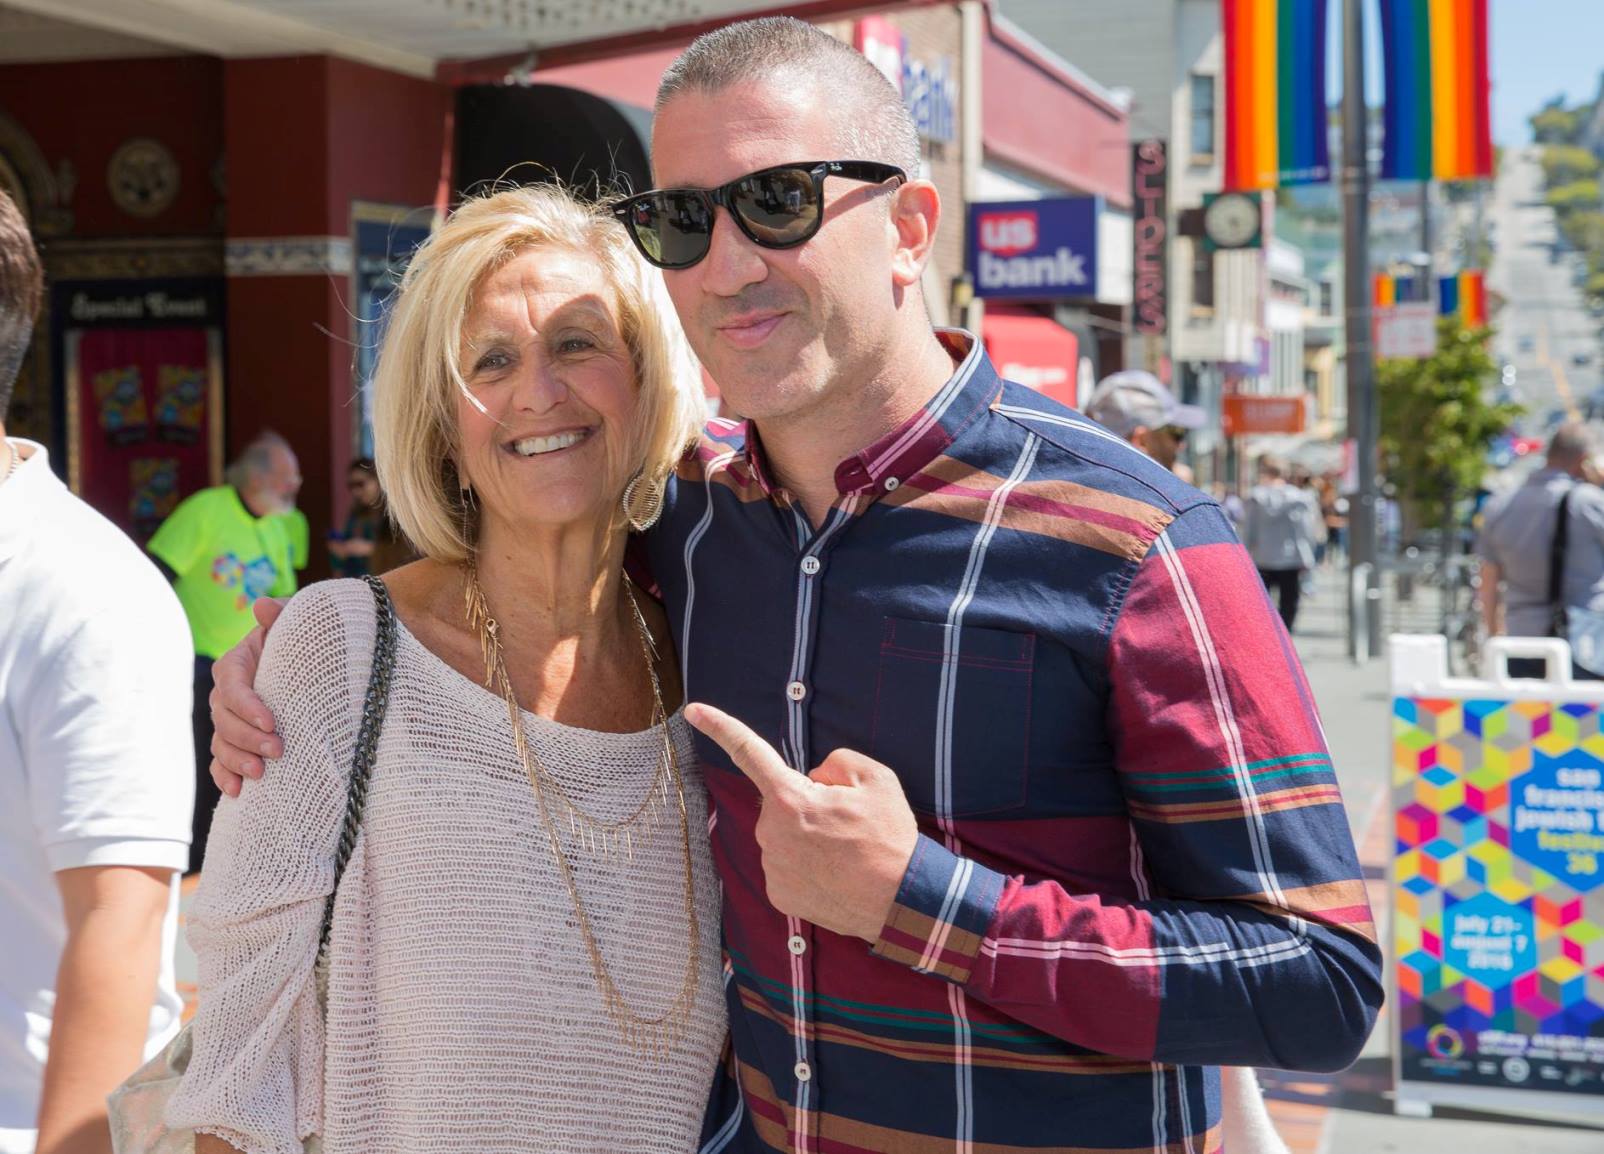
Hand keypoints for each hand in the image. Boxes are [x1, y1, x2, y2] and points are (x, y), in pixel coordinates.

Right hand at [207, 597, 286, 797]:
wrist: (315, 666)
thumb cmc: (306, 642)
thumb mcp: (298, 624)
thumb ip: (282, 615)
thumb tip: (262, 605)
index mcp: (238, 663)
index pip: (232, 684)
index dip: (246, 705)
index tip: (271, 721)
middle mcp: (228, 693)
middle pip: (223, 718)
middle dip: (247, 738)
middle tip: (277, 751)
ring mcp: (230, 720)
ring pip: (221, 742)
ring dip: (237, 760)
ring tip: (260, 775)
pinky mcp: (237, 741)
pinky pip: (221, 761)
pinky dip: (225, 776)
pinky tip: (238, 791)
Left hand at [685, 703, 918, 941]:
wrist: (902, 901)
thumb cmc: (889, 837)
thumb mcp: (875, 778)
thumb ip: (836, 762)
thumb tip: (814, 778)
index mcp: (790, 798)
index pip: (749, 752)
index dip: (720, 727)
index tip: (693, 711)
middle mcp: (771, 833)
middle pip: (781, 802)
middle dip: (805, 804)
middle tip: (844, 823)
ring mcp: (772, 867)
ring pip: (783, 836)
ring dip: (806, 837)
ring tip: (844, 853)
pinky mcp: (778, 895)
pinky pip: (785, 866)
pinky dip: (806, 866)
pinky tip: (834, 874)